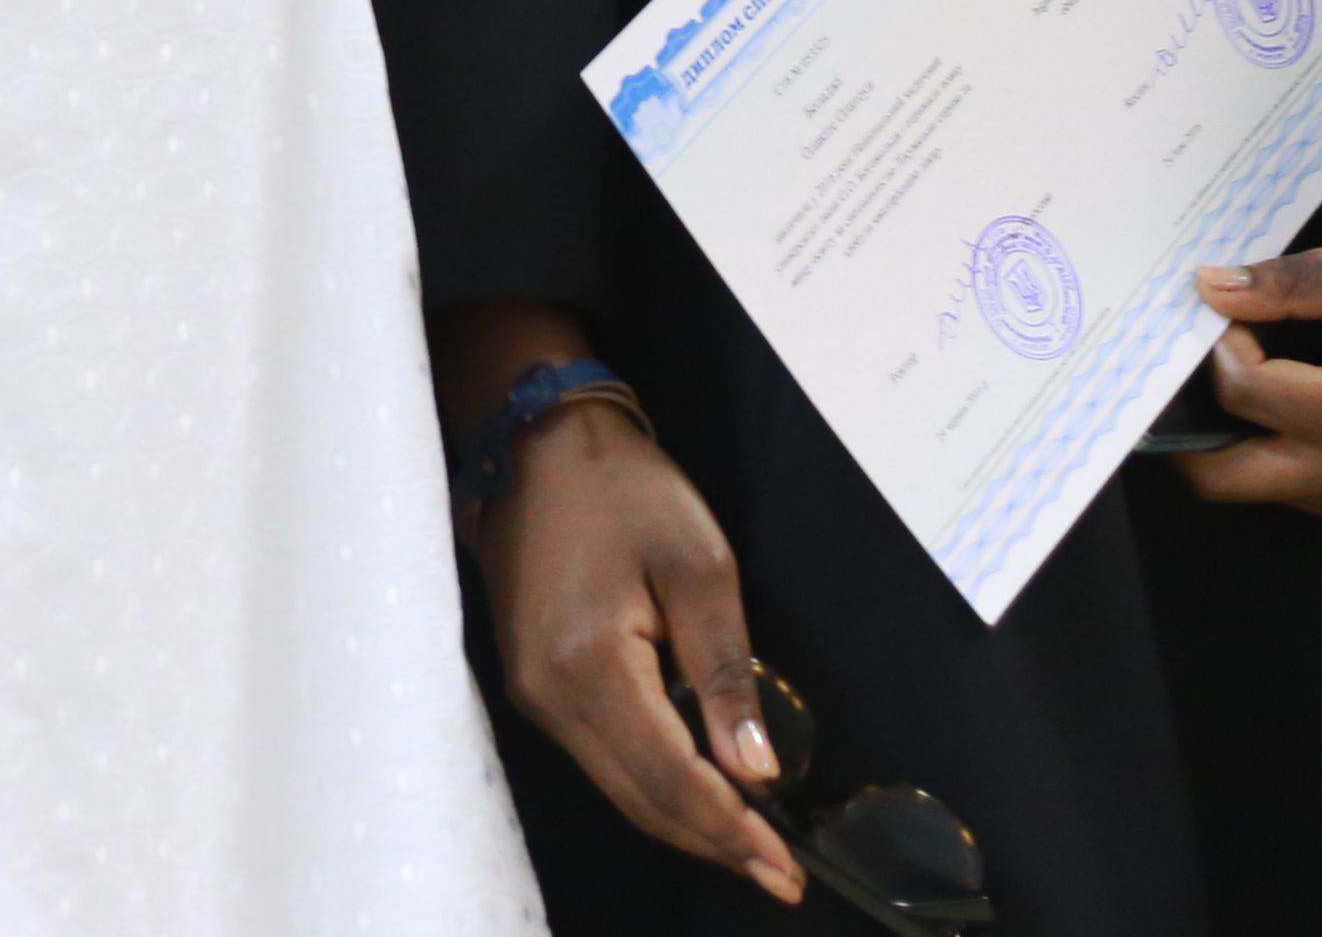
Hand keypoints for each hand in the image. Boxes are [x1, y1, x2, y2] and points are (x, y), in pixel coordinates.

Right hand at [465, 400, 802, 906]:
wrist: (534, 444)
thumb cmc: (625, 490)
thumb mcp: (697, 564)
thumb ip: (726, 670)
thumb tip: (756, 772)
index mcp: (589, 667)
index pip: (670, 779)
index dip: (731, 830)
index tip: (787, 868)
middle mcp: (550, 700)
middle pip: (640, 801)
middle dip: (714, 844)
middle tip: (781, 877)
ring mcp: (534, 698)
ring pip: (619, 790)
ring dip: (686, 825)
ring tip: (751, 850)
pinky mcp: (534, 687)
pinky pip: (602, 761)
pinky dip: (653, 789)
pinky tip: (698, 797)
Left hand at [1177, 239, 1321, 524]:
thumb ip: (1295, 281)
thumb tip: (1212, 287)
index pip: (1247, 394)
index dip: (1223, 344)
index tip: (1236, 308)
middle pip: (1224, 480)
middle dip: (1189, 426)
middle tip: (1199, 364)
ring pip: (1256, 489)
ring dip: (1234, 438)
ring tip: (1250, 372)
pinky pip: (1298, 492)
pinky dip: (1275, 452)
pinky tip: (1292, 399)